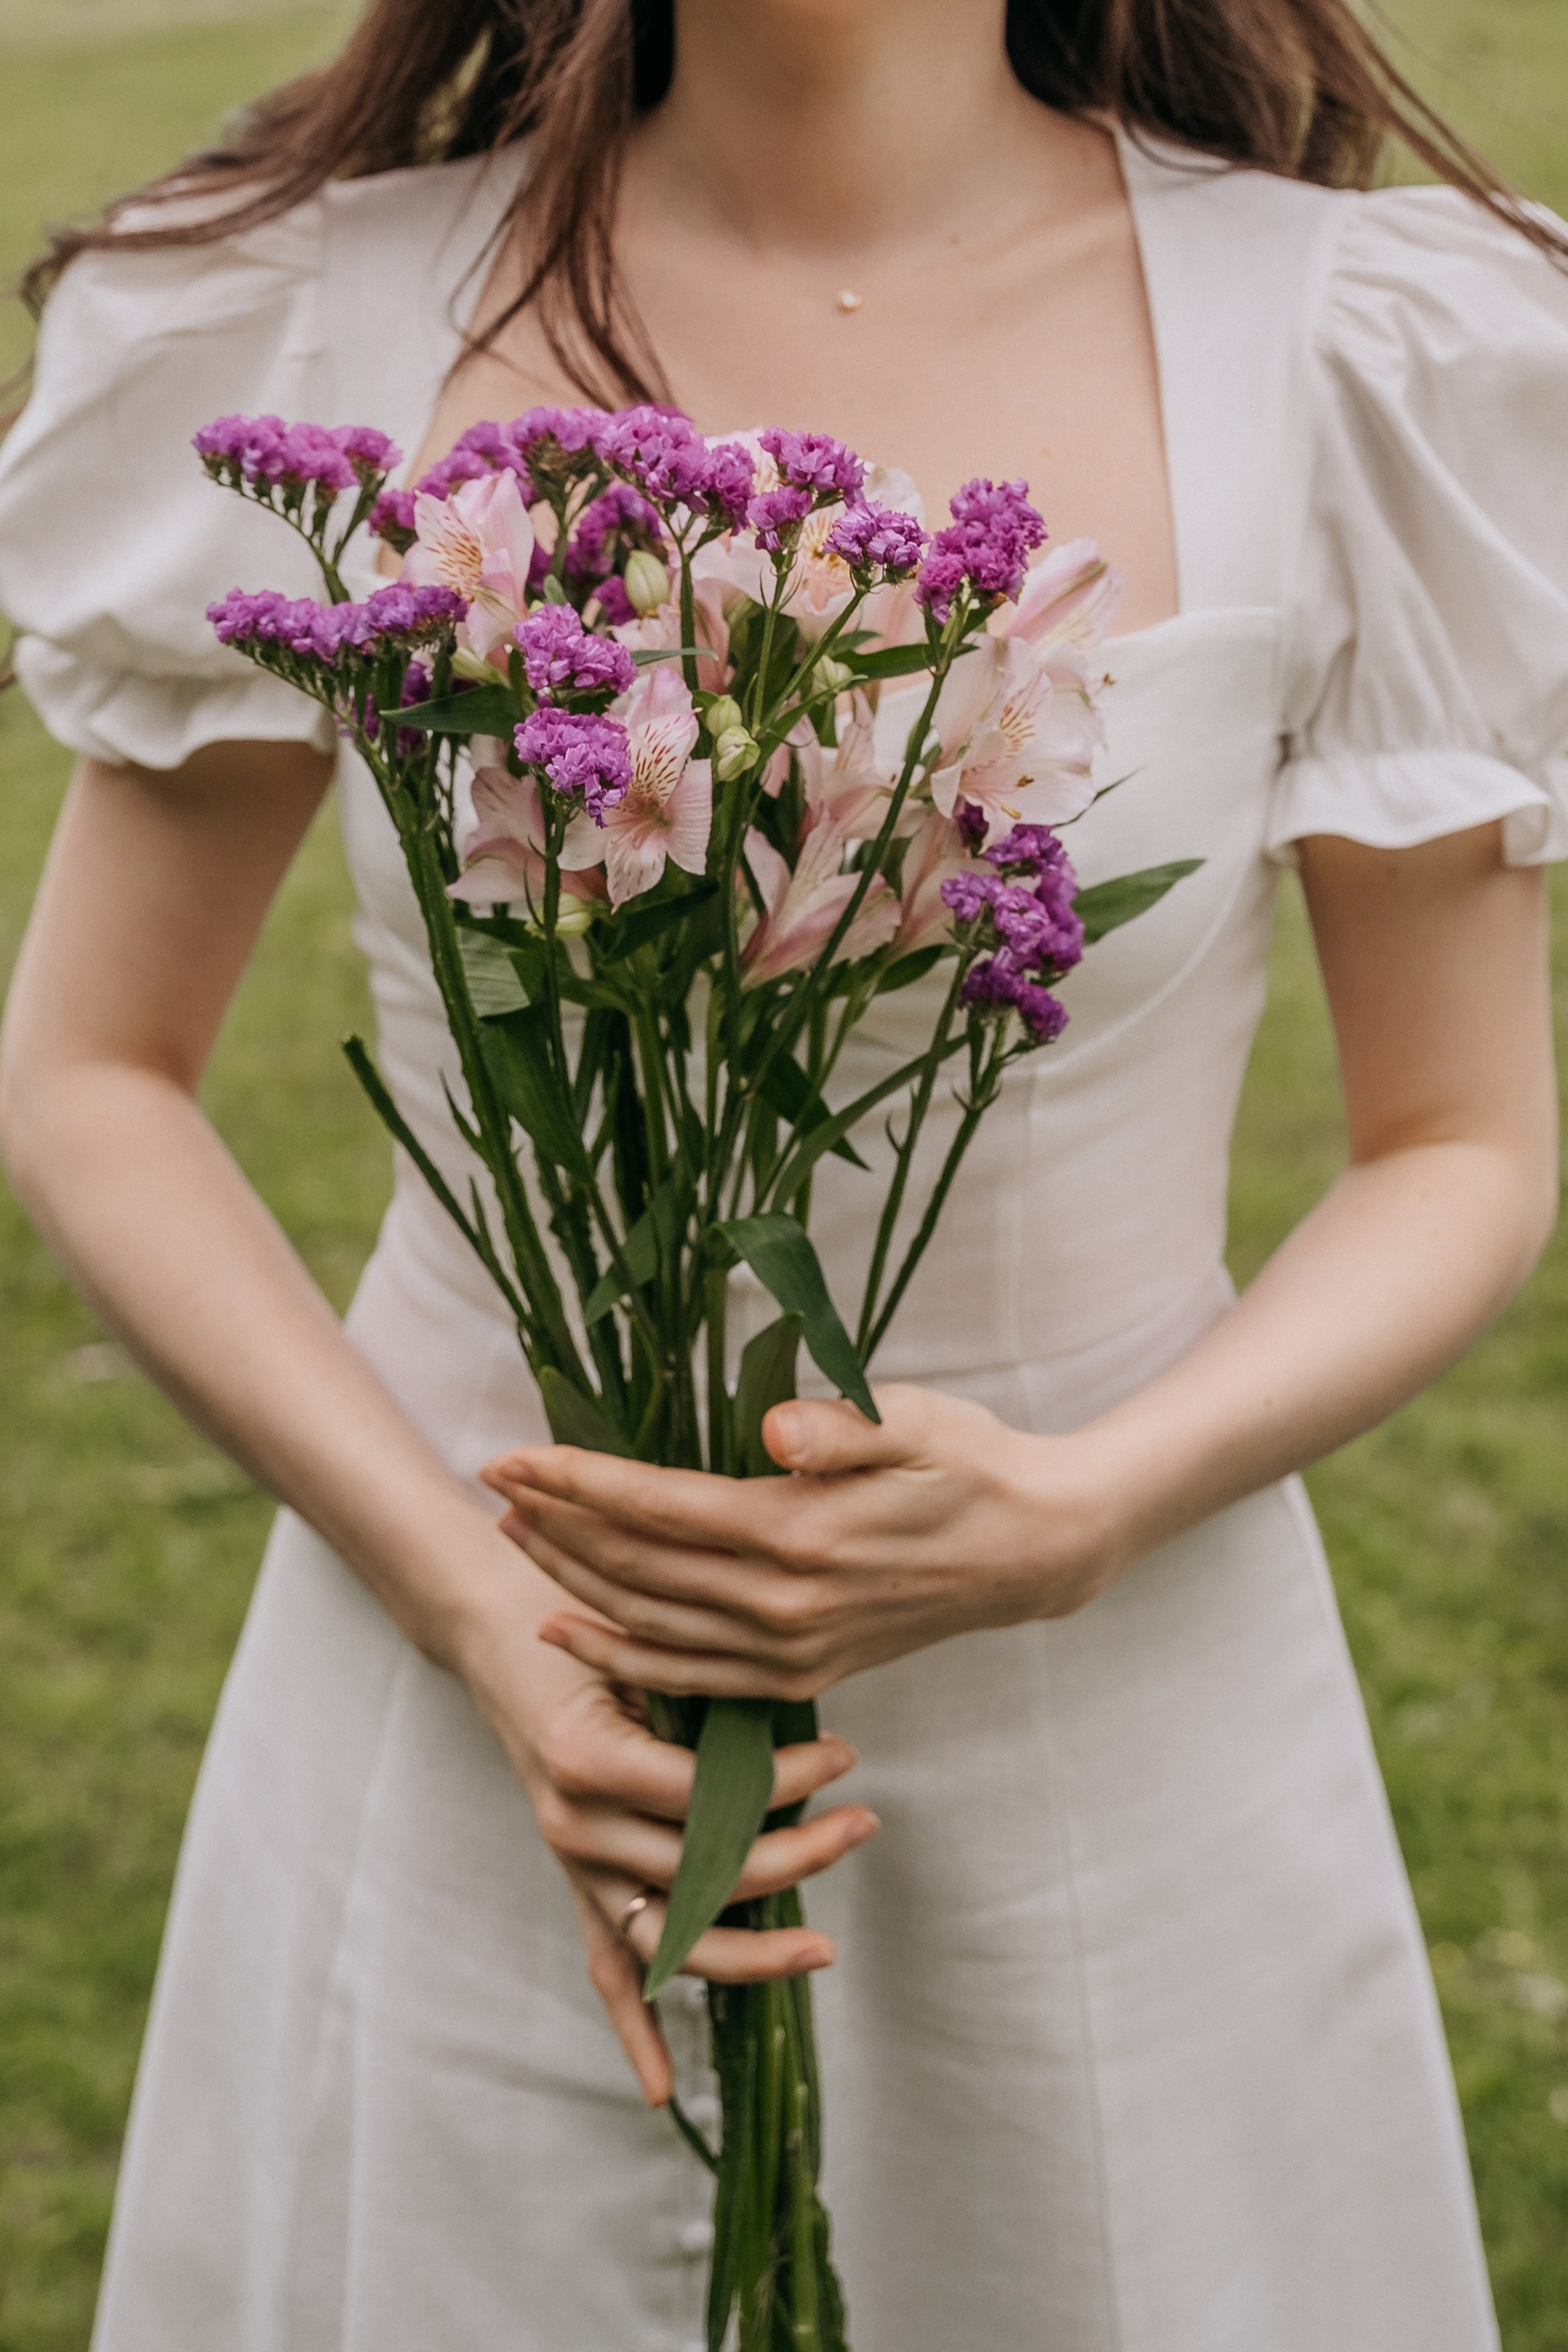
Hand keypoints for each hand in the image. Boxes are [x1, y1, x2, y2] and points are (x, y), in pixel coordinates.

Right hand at [453, 1593, 877, 2106]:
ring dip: (755, 1951)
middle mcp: (576, 1824)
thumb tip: (803, 1720)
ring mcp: (574, 1864)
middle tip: (865, 1824)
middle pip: (704, 1875)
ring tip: (825, 1948)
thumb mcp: (641, 1647)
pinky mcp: (577, 1884)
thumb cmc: (585, 1629)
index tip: (844, 1753)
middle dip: (797, 1857)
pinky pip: (606, 1968)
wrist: (504, 1639)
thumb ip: (703, 1694)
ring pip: (672, 1939)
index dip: (784, 1783)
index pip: (708, 1799)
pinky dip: (633, 2031)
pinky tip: (663, 2092)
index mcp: (590, 1760)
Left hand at [480, 1385, 1121, 1704]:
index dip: (574, 1479)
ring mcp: (789, 1648)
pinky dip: (622, 1654)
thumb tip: (775, 1428)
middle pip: (634, 1567)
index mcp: (798, 1532)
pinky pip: (689, 1676)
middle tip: (492, 1485)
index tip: (510, 1453)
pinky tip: (574, 1630)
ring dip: (571, 1584)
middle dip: (553, 1525)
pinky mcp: (800, 1673)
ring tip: (514, 1541)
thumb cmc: (970, 1463)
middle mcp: (781, 1603)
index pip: (655, 1507)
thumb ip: (841, 1427)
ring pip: (648, 1623)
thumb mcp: (918, 1422)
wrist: (1032, 1552)